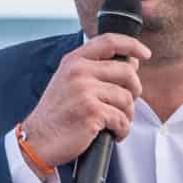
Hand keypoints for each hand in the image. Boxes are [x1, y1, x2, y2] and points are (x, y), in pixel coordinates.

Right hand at [16, 33, 149, 163]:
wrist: (37, 141)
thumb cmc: (56, 115)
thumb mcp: (69, 83)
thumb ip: (96, 70)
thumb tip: (132, 62)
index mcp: (74, 61)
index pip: (109, 42)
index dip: (132, 45)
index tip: (145, 54)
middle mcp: (79, 72)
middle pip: (126, 72)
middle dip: (135, 90)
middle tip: (127, 105)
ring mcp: (85, 91)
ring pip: (127, 98)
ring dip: (127, 115)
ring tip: (116, 124)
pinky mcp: (92, 112)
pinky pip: (122, 119)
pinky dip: (122, 130)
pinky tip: (114, 134)